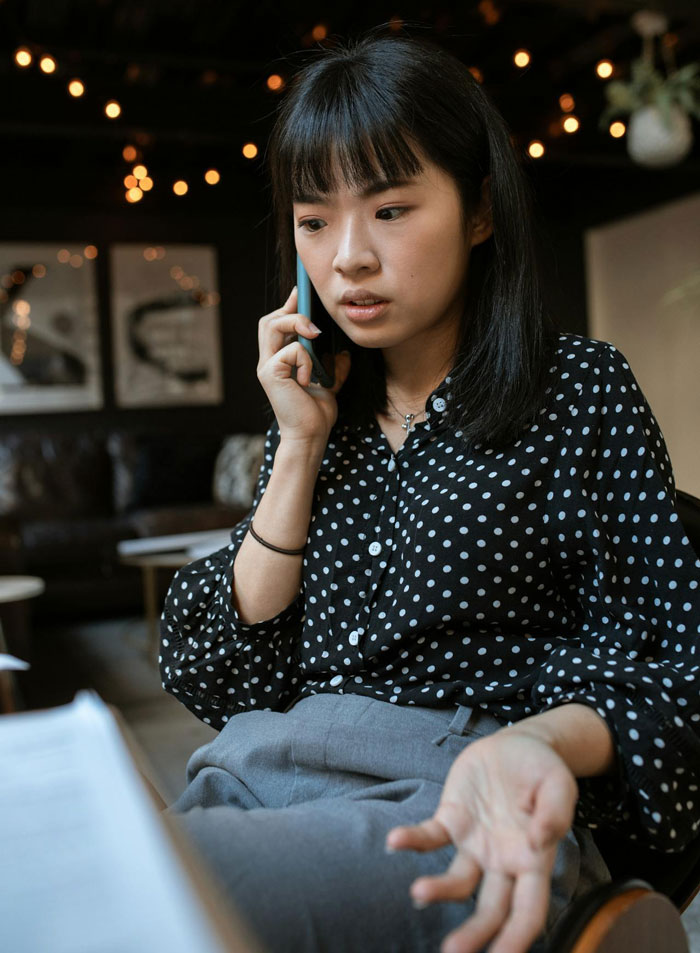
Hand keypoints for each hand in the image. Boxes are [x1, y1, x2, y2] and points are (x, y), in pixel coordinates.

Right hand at [257, 285, 351, 444]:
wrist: (311, 436)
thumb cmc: (316, 413)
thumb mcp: (330, 383)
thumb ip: (333, 366)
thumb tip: (343, 352)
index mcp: (279, 362)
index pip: (276, 325)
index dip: (288, 306)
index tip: (301, 291)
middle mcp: (268, 362)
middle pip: (268, 320)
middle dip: (290, 311)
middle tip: (312, 317)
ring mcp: (266, 367)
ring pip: (272, 325)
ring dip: (296, 324)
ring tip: (315, 335)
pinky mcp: (270, 374)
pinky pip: (291, 350)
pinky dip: (307, 359)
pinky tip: (310, 378)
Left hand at [385, 729, 577, 952]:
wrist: (517, 744)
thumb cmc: (544, 770)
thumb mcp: (559, 784)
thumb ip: (556, 813)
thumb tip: (543, 841)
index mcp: (534, 859)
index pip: (529, 911)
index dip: (517, 939)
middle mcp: (503, 861)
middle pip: (490, 909)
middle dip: (474, 934)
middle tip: (452, 952)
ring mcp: (475, 844)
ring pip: (457, 881)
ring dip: (438, 890)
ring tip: (419, 892)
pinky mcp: (452, 820)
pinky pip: (431, 836)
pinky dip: (412, 840)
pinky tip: (394, 841)